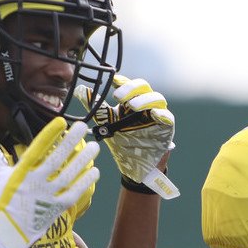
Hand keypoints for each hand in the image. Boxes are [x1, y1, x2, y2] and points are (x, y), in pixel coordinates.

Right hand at [0, 118, 99, 247]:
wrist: (3, 235)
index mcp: (20, 173)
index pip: (36, 149)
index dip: (49, 135)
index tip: (61, 122)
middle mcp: (35, 183)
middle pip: (57, 159)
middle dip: (71, 141)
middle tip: (84, 127)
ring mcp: (47, 197)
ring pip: (69, 175)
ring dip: (83, 160)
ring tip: (94, 146)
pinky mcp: (56, 209)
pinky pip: (74, 193)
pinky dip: (85, 182)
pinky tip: (94, 171)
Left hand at [75, 75, 178, 198]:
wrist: (134, 167)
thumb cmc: (123, 142)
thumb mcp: (106, 124)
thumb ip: (96, 108)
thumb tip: (79, 90)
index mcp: (131, 101)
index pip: (128, 85)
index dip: (122, 81)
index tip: (112, 81)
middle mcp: (146, 104)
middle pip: (143, 87)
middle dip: (131, 88)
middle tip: (117, 96)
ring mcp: (157, 114)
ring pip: (157, 98)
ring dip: (145, 100)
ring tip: (132, 106)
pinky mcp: (167, 127)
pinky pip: (168, 117)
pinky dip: (162, 114)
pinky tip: (154, 115)